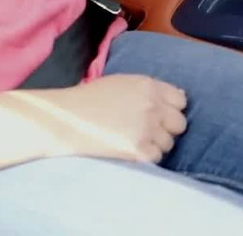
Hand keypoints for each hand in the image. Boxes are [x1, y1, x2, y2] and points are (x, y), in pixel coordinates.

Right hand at [38, 75, 187, 162]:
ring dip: (155, 145)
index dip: (170, 110)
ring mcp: (146, 128)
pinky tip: (129, 151)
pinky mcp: (138, 149)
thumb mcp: (121, 83)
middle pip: (179, 123)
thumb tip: (180, 97)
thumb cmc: (88, 100)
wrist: (62, 119)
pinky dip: (146, 158)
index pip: (180, 101)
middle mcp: (152, 105)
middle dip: (167, 129)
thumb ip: (150, 90)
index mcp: (149, 86)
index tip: (159, 117)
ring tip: (132, 141)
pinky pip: (156, 157)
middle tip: (147, 133)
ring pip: (169, 143)